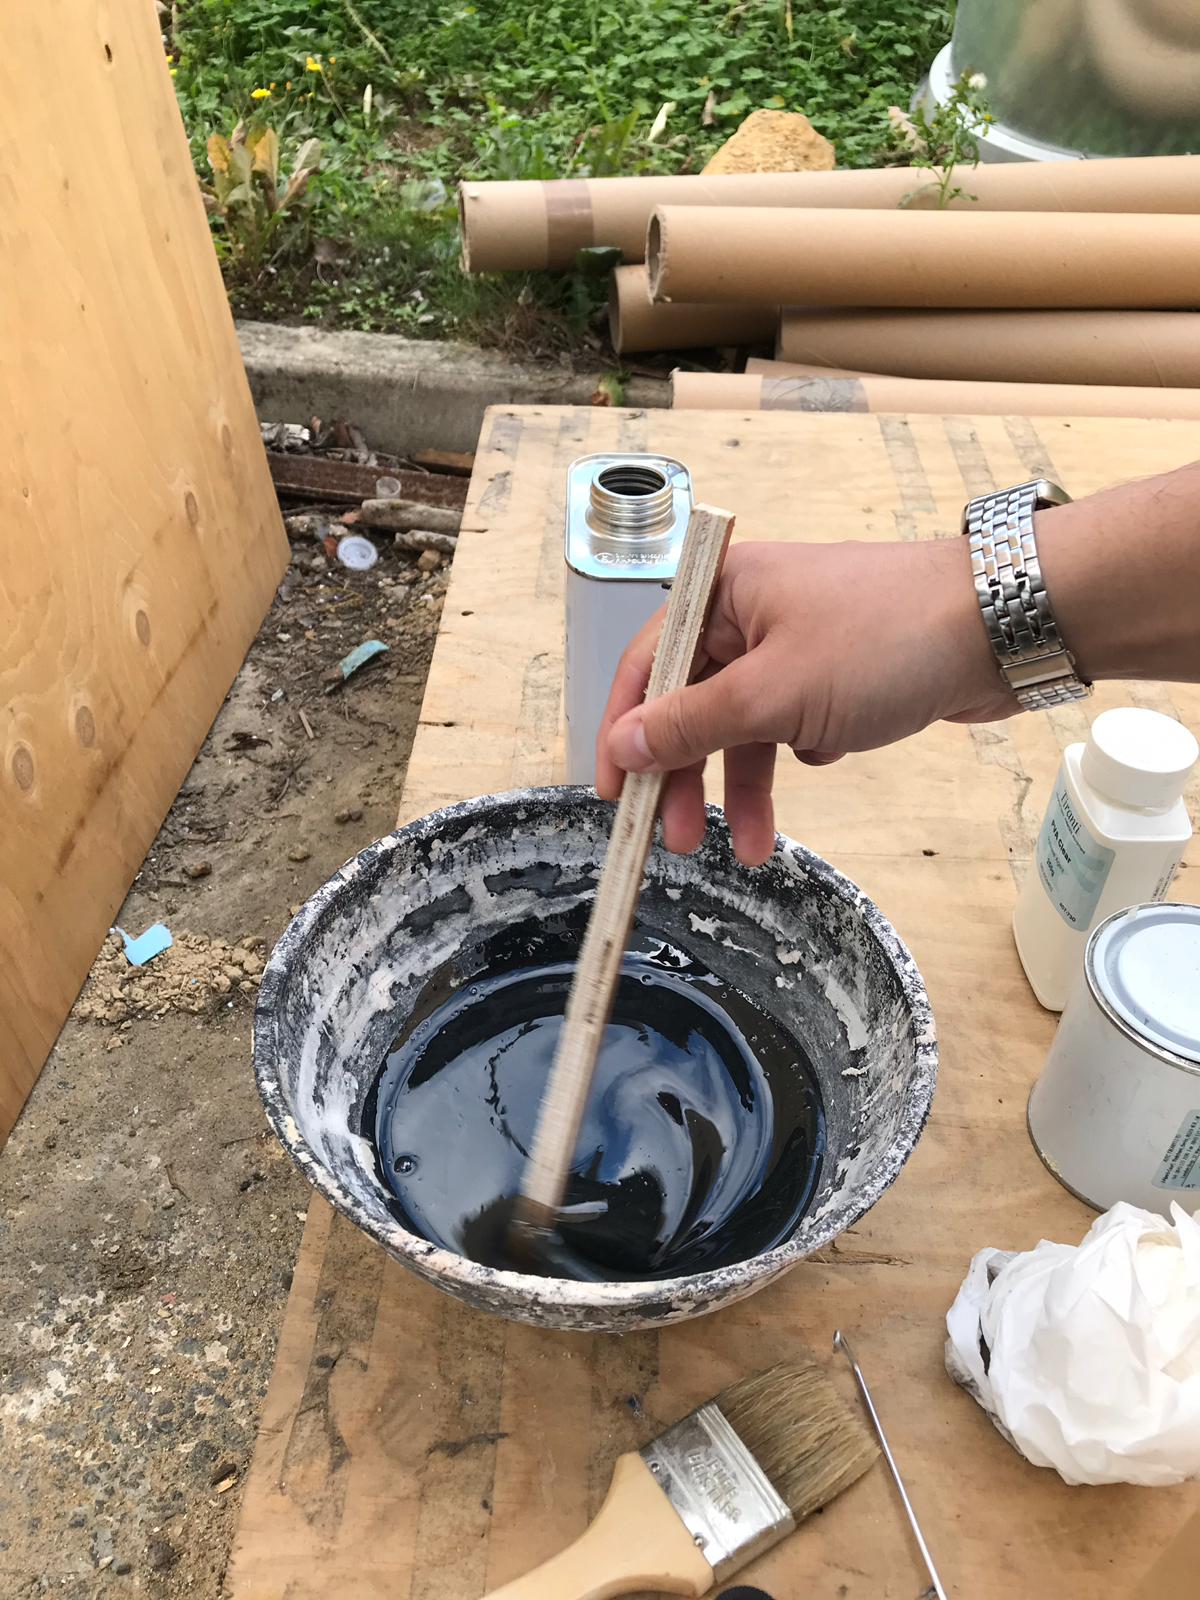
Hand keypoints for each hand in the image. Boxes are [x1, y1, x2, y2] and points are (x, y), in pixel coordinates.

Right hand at [596, 536, 1012, 865]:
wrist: (1000, 628)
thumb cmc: (881, 643)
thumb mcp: (773, 693)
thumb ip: (692, 724)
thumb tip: (624, 745)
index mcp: (722, 593)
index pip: (646, 665)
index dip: (623, 732)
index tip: (614, 796)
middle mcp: (751, 612)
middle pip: (692, 703)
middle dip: (686, 775)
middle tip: (676, 841)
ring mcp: (797, 643)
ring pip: (745, 724)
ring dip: (742, 785)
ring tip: (749, 848)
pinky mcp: (839, 673)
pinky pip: (792, 724)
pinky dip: (796, 754)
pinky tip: (824, 759)